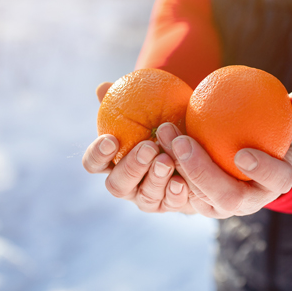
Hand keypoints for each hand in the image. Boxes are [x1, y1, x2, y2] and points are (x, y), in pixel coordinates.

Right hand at [82, 82, 195, 214]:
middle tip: (148, 147)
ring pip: (145, 196)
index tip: (111, 138)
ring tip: (168, 160)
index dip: (98, 155)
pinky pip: (171, 203)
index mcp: (113, 163)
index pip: (94, 163)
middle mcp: (127, 184)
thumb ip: (126, 100)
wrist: (196, 141)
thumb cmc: (165, 120)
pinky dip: (175, 193)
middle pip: (117, 185)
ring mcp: (148, 198)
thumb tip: (103, 86)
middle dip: (131, 167)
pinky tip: (183, 181)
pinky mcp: (171, 204)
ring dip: (155, 178)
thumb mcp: (152, 107)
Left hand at [156, 90, 291, 218]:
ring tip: (166, 132)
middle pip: (226, 196)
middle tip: (184, 142)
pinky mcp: (198, 203)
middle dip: (202, 171)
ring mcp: (220, 207)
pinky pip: (180, 187)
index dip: (260, 169)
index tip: (243, 152)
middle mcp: (247, 203)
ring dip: (177, 164)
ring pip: (196, 193)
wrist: (256, 171)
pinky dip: (167, 164)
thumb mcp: (289, 129)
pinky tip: (157, 137)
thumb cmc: (276, 143)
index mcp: (275, 185)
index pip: (272, 180)